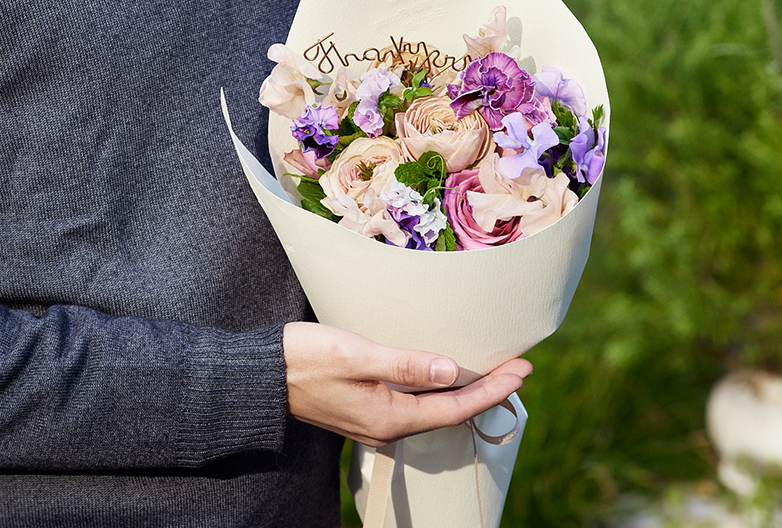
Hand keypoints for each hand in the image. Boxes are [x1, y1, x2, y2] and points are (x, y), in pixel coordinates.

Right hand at [283, 322, 531, 446]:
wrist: (259, 375)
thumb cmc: (304, 359)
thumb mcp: (356, 354)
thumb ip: (403, 364)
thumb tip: (449, 370)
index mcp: (389, 416)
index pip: (455, 406)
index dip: (493, 389)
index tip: (522, 369)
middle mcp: (385, 426)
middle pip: (449, 411)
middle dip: (487, 390)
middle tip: (518, 367)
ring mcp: (374, 420)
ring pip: (432, 409)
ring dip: (465, 390)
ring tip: (491, 371)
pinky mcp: (363, 408)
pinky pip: (413, 404)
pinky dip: (437, 389)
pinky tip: (443, 374)